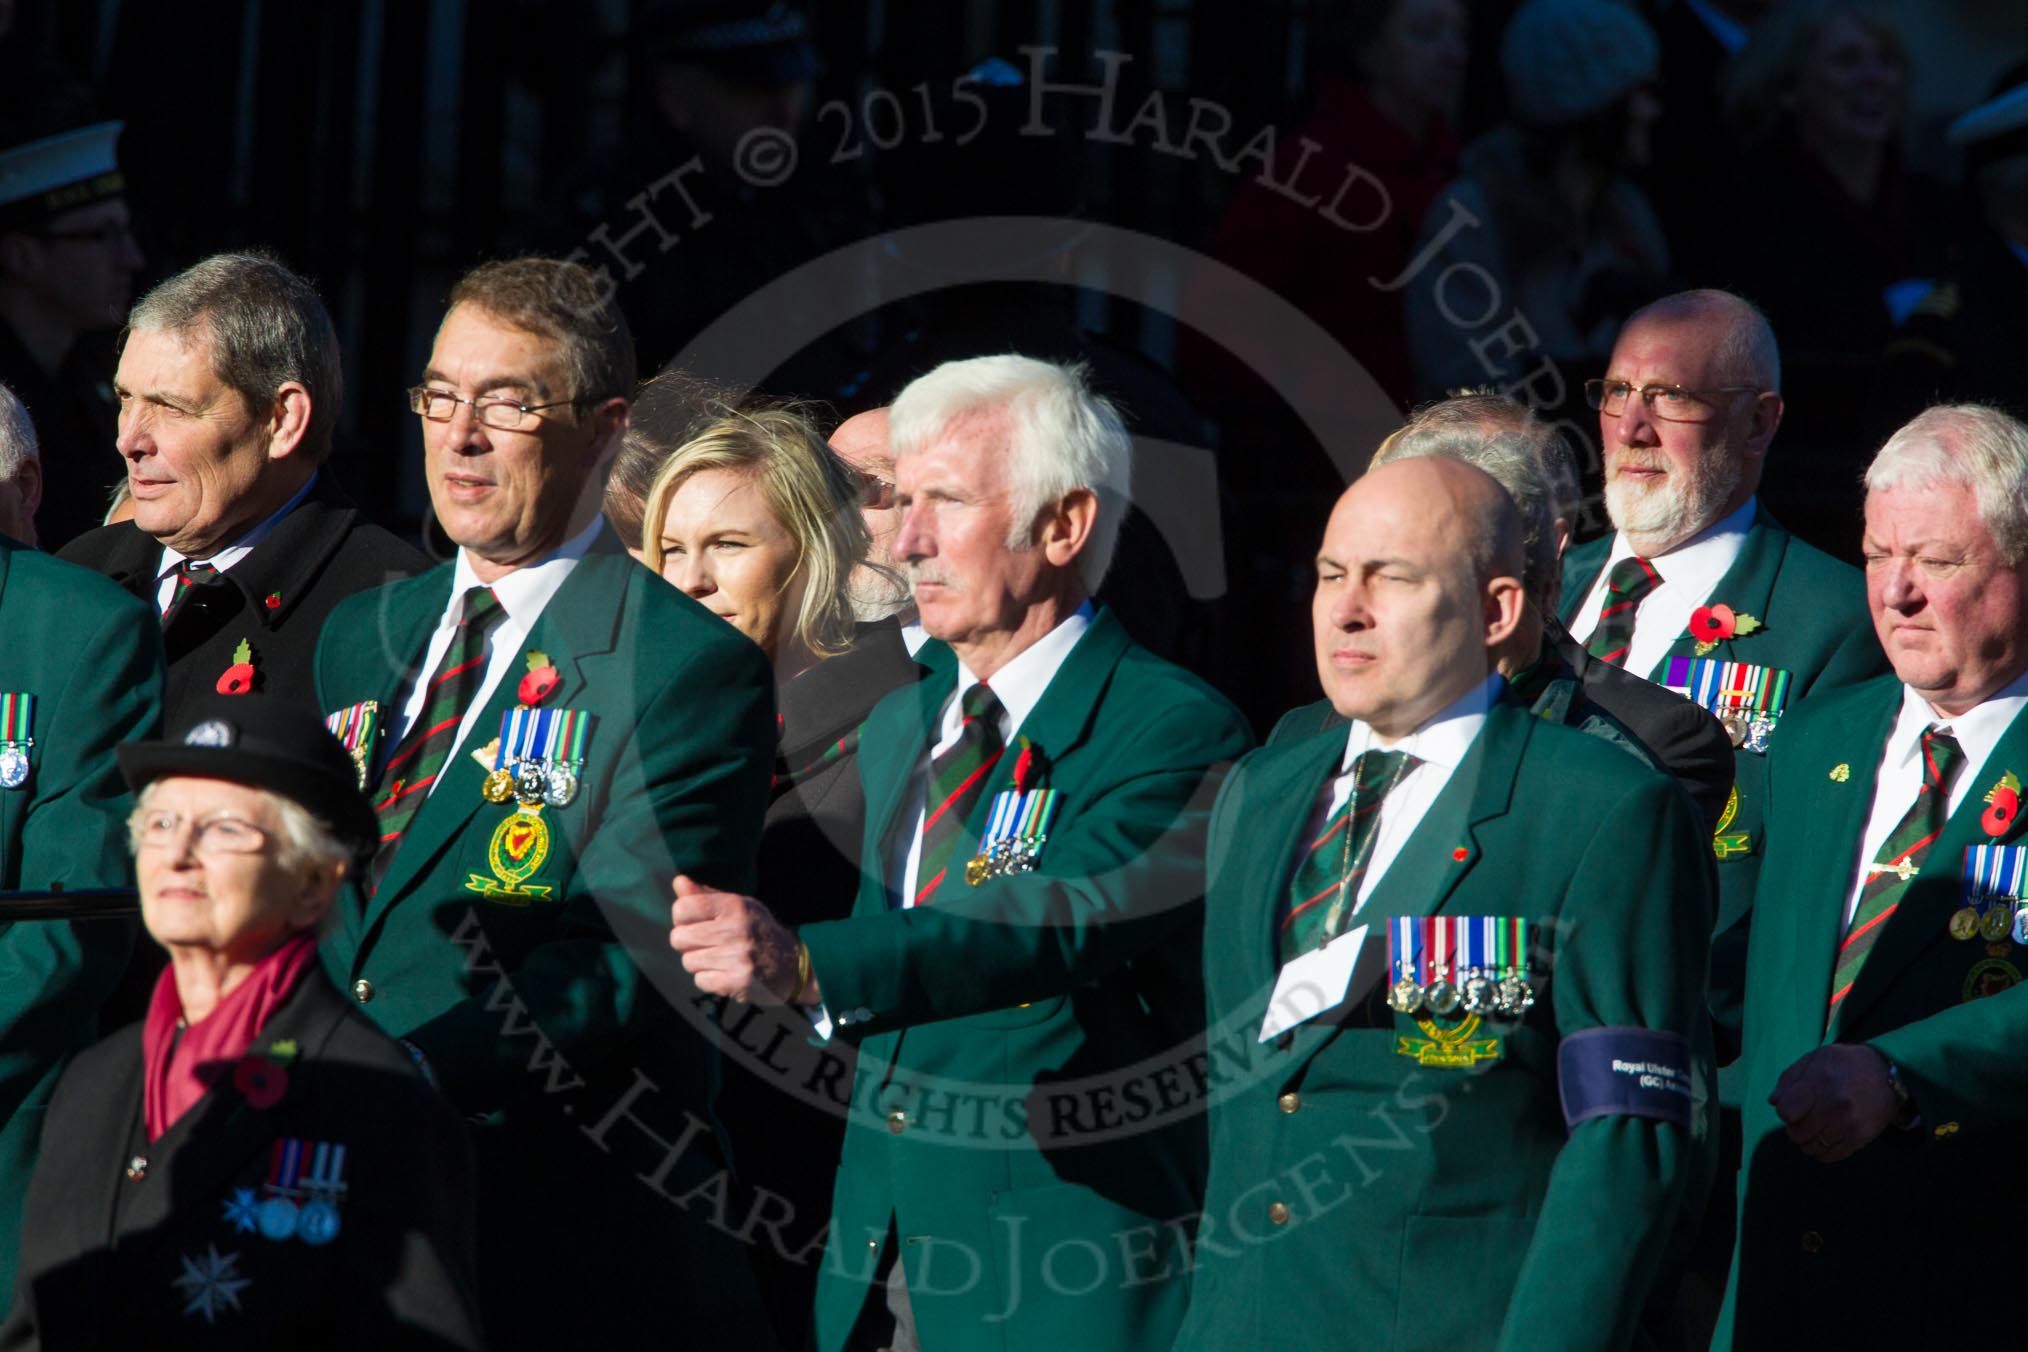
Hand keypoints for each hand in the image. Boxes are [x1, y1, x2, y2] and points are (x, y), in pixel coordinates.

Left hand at [667, 875, 815, 1003]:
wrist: (793, 965)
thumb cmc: (758, 931)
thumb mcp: (739, 906)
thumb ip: (706, 895)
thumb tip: (678, 882)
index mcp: (734, 906)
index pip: (682, 908)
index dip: (683, 918)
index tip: (696, 923)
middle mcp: (736, 929)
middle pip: (679, 938)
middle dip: (688, 943)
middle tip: (707, 944)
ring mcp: (738, 957)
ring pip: (688, 962)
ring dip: (700, 963)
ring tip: (720, 959)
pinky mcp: (738, 981)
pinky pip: (700, 981)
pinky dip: (709, 979)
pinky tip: (726, 973)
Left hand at [1769, 1044, 1900, 1163]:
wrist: (1887, 1075)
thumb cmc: (1845, 1064)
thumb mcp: (1816, 1058)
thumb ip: (1790, 1078)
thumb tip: (1774, 1102)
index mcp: (1820, 1079)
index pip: (1787, 1111)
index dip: (1784, 1111)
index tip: (1791, 1107)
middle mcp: (1835, 1102)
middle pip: (1797, 1133)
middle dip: (1794, 1129)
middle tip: (1802, 1120)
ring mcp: (1849, 1122)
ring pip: (1812, 1147)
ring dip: (1807, 1141)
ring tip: (1814, 1128)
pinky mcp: (1861, 1136)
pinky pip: (1831, 1156)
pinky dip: (1822, 1151)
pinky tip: (1825, 1138)